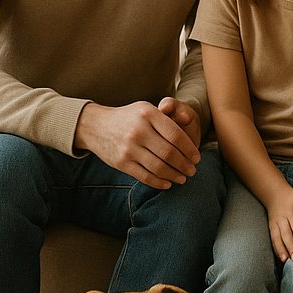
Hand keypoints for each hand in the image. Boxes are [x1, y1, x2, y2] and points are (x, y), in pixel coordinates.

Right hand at [74, 101, 200, 188]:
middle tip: (193, 170)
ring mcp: (128, 148)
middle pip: (169, 153)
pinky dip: (159, 182)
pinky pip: (144, 176)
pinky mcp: (121, 163)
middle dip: (185, 164)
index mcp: (149, 114)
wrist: (96, 125)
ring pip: (158, 167)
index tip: (197, 157)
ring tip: (183, 178)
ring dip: (174, 175)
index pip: (176, 135)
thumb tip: (189, 131)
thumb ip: (167, 118)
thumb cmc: (129, 117)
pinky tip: (167, 183)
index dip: (189, 149)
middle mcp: (139, 131)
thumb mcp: (147, 109)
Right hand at [267, 186, 292, 262]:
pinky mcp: (271, 227)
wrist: (275, 194)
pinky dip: (276, 249)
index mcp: (291, 212)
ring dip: (281, 250)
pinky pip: (273, 239)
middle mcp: (281, 219)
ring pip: (277, 238)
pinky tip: (280, 258)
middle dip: (290, 246)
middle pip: (286, 234)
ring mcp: (274, 224)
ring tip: (286, 261)